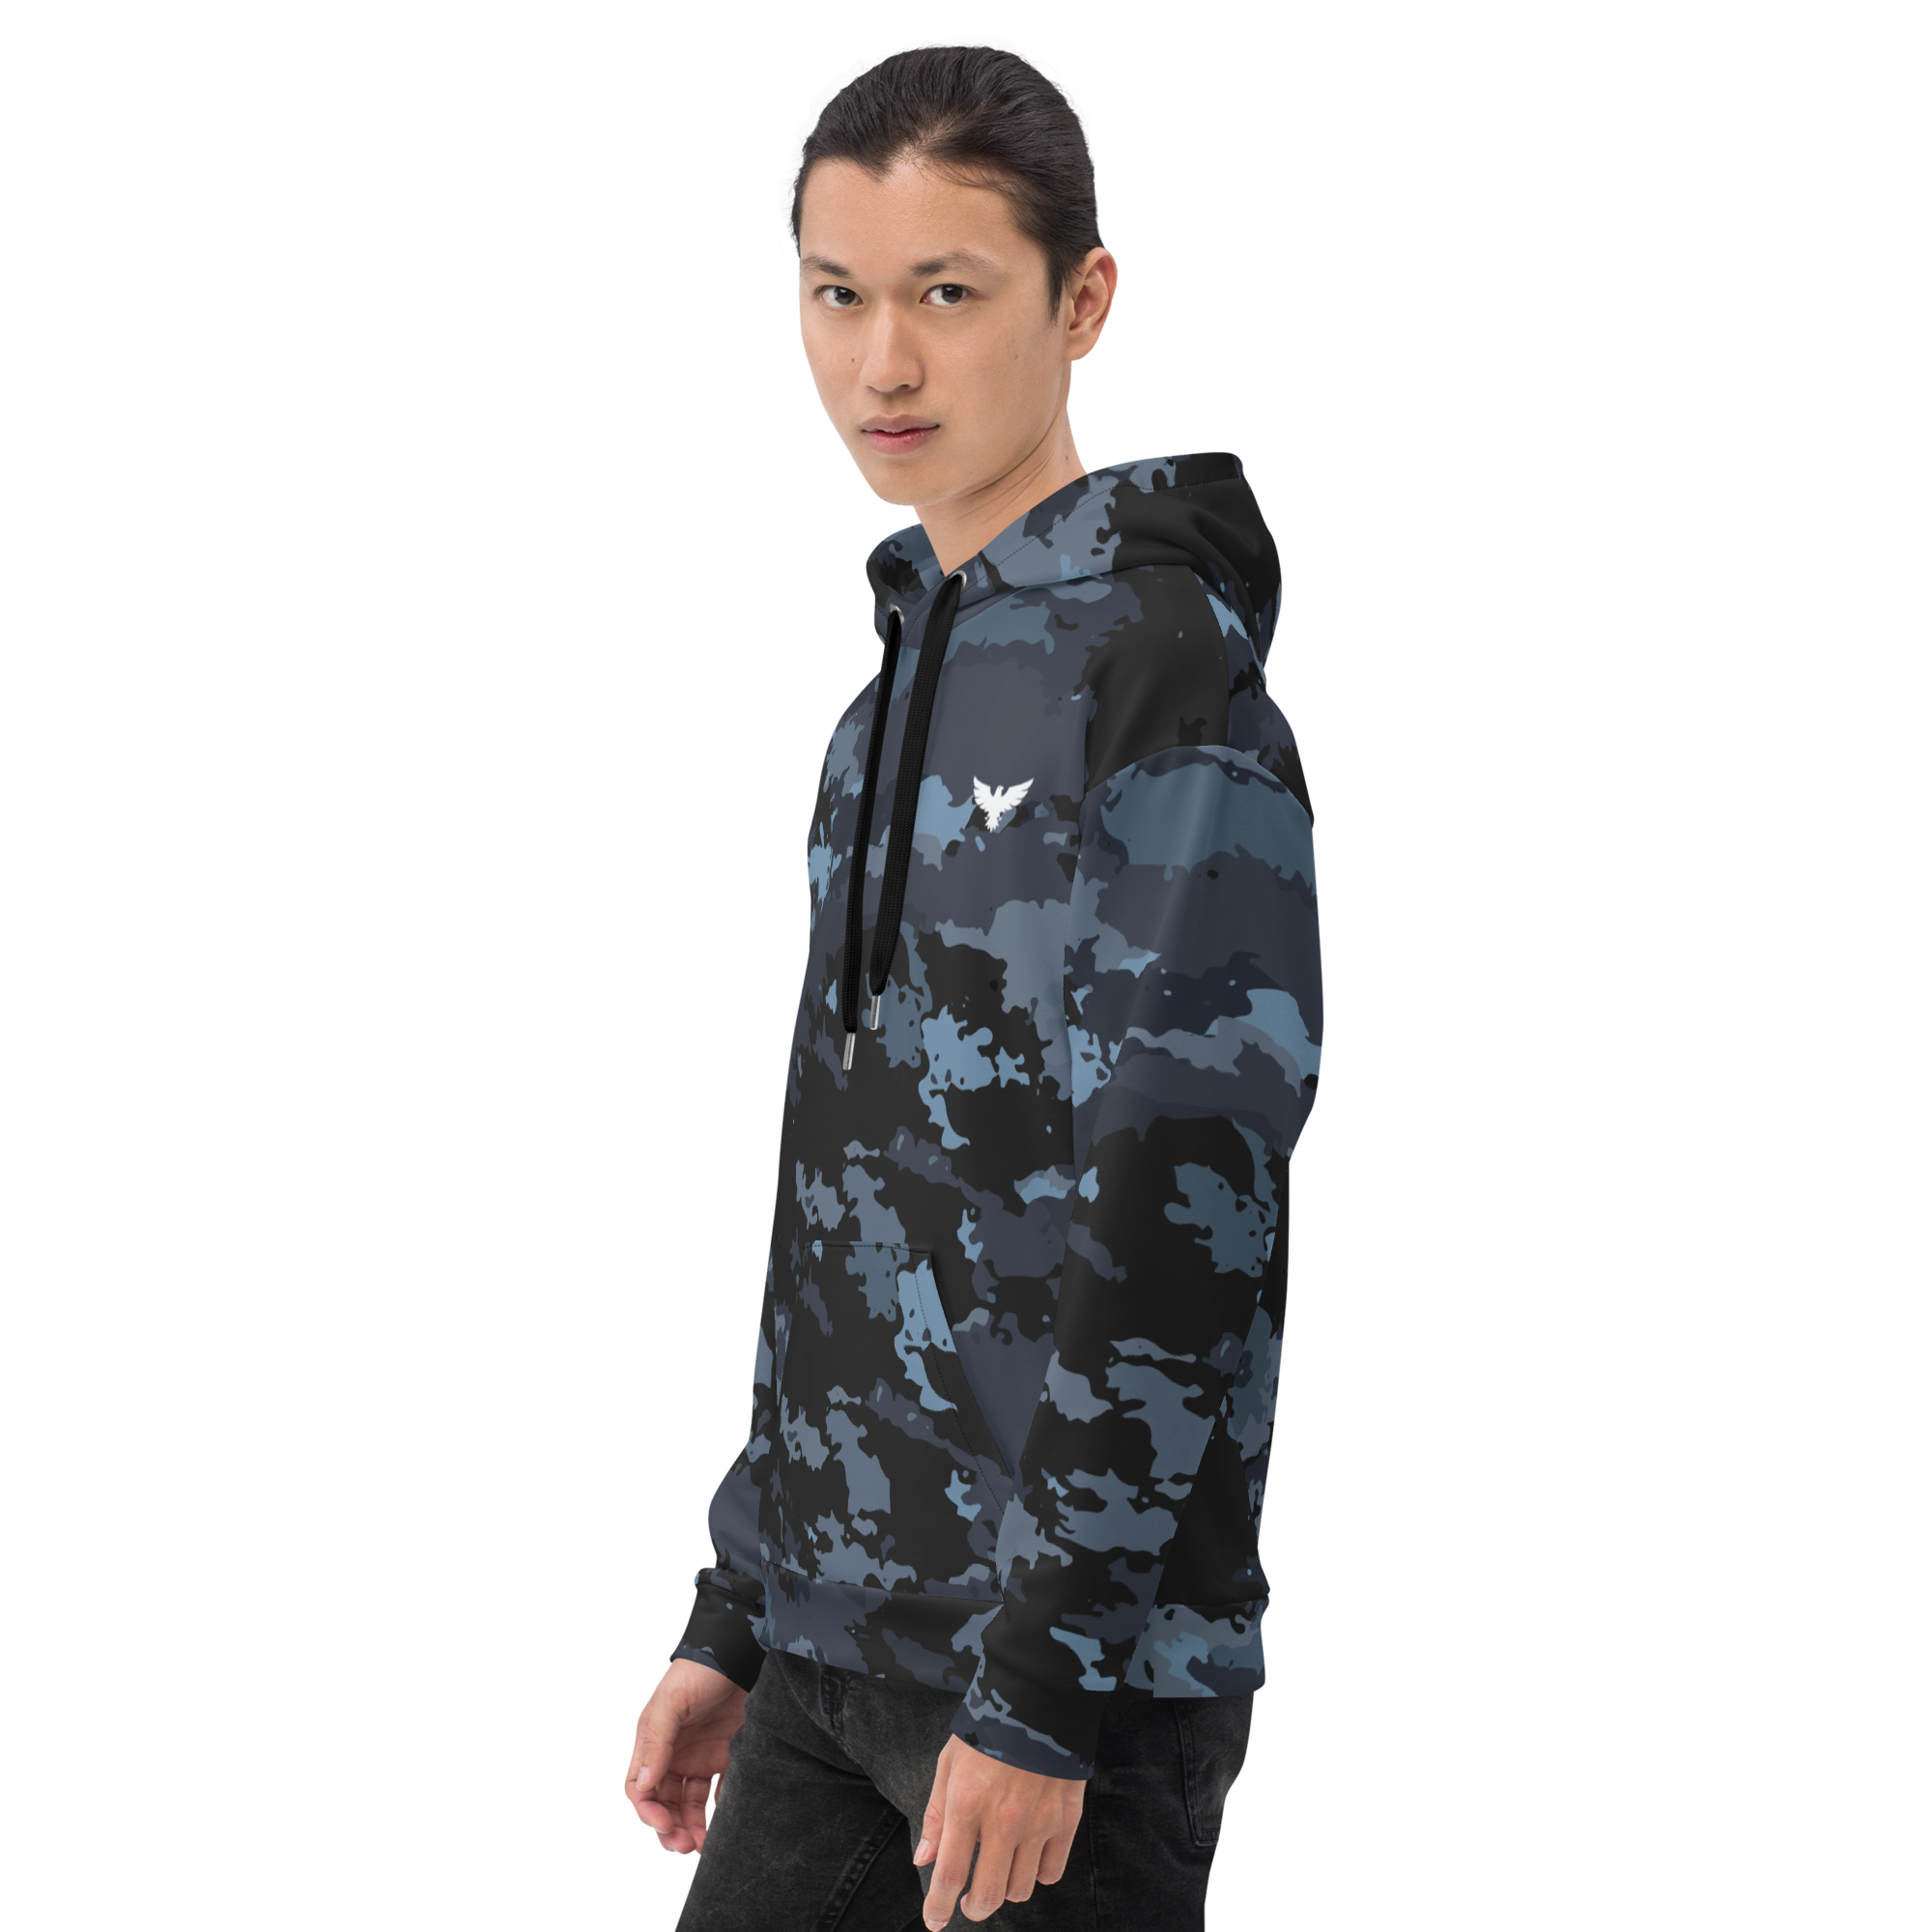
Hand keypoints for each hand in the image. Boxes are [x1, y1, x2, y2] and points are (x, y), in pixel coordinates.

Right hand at [623, 1658, 750, 1854]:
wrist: (741, 1652)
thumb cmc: (699, 1671)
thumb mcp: (672, 1701)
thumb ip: (657, 1742)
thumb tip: (643, 1786)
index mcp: (651, 1742)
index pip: (638, 1788)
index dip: (647, 1810)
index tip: (663, 1823)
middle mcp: (671, 1754)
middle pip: (662, 1802)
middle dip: (669, 1827)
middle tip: (684, 1845)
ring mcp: (698, 1756)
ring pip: (688, 1804)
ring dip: (691, 1826)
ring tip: (703, 1844)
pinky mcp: (724, 1756)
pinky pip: (717, 1792)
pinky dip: (717, 1812)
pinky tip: (725, 1824)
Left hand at [913, 1734, 1084, 1925]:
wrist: (1040, 1696)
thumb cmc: (988, 1726)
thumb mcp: (949, 1762)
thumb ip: (936, 1814)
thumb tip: (924, 1859)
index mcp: (967, 1804)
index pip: (950, 1875)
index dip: (938, 1907)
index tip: (935, 1921)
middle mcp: (1003, 1821)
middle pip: (987, 1895)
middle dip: (973, 1908)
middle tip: (967, 1902)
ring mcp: (1039, 1823)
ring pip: (1020, 1889)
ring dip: (1004, 1891)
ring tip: (998, 1872)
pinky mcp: (1067, 1819)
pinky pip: (1051, 1872)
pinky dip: (1037, 1874)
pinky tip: (1027, 1858)